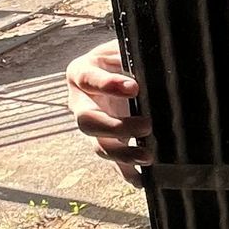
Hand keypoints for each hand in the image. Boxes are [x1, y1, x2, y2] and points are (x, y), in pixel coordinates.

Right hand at [67, 38, 151, 184]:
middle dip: (116, 127)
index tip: (135, 88)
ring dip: (123, 154)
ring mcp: (92, 128)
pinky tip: (141, 181)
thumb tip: (148, 60)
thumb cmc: (118, 57)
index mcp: (80, 73)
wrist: (115, 69)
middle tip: (147, 125)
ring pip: (99, 146)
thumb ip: (127, 53)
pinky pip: (113, 163)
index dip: (109, 85)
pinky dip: (126, 173)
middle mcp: (80, 103)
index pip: (90, 80)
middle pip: (88, 122)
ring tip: (148, 156)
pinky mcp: (107, 143)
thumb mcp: (119, 47)